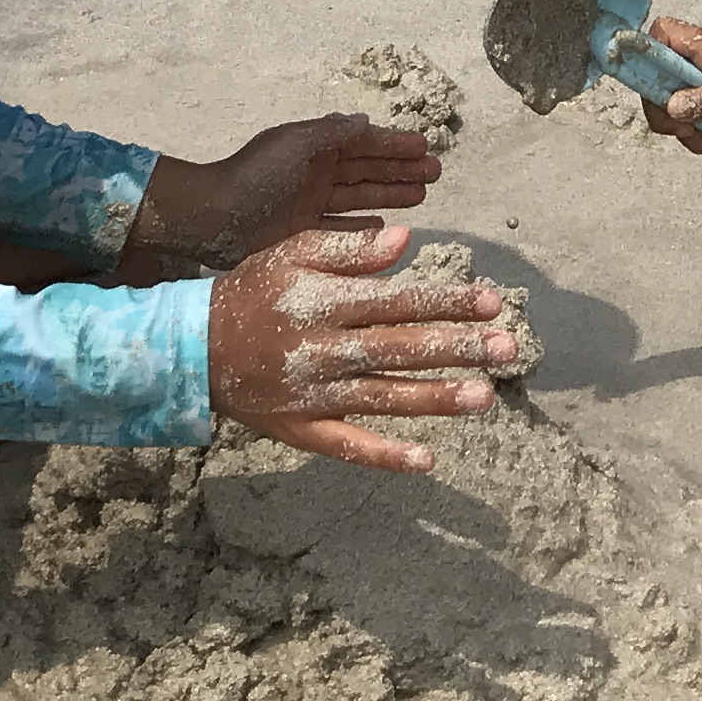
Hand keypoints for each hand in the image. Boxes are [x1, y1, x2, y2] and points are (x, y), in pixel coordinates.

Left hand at [133, 112, 442, 269]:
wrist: (213, 219)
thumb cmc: (255, 177)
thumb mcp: (297, 145)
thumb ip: (334, 133)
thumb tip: (366, 123)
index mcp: (315, 149)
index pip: (365, 144)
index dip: (396, 145)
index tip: (427, 146)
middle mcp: (316, 175)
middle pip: (369, 170)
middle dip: (402, 170)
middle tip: (436, 173)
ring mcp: (311, 205)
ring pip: (362, 197)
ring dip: (391, 195)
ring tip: (422, 196)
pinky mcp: (304, 234)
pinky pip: (343, 228)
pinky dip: (364, 226)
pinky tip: (385, 226)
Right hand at [206, 224, 510, 473]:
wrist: (193, 348)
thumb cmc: (251, 292)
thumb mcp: (290, 254)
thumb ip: (347, 249)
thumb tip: (405, 240)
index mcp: (326, 303)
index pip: (398, 301)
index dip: (446, 301)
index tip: (490, 300)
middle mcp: (326, 350)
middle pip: (401, 349)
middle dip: (457, 348)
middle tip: (507, 347)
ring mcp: (316, 395)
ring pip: (385, 397)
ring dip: (435, 399)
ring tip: (484, 397)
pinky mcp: (304, 429)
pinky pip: (349, 446)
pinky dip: (385, 456)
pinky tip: (426, 460)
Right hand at [641, 18, 701, 158]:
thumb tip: (671, 107)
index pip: (657, 35)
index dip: (646, 61)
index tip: (661, 97)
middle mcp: (694, 54)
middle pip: (656, 80)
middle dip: (670, 116)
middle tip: (697, 135)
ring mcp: (699, 71)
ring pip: (671, 101)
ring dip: (687, 130)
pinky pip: (688, 108)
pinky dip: (699, 129)